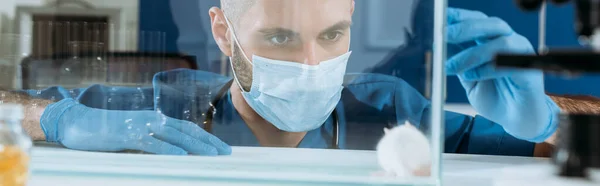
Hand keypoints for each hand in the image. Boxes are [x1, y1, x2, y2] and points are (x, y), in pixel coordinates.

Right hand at [40, 98, 230, 155]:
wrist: (78, 122)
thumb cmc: (107, 131)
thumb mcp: (135, 136)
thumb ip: (153, 142)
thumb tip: (174, 155)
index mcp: (156, 119)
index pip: (188, 128)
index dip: (206, 138)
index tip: (221, 147)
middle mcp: (153, 120)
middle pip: (187, 131)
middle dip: (209, 142)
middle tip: (226, 152)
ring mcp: (141, 126)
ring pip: (175, 136)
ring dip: (196, 146)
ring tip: (212, 155)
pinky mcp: (128, 135)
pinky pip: (152, 143)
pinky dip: (168, 149)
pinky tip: (180, 156)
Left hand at [446, 8, 560, 141]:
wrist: (516, 120)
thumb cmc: (495, 96)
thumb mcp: (468, 77)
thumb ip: (457, 61)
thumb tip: (437, 46)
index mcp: (494, 41)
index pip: (478, 21)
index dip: (460, 16)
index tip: (440, 17)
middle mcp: (510, 43)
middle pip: (491, 24)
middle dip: (465, 27)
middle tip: (443, 35)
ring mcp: (522, 55)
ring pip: (501, 42)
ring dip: (472, 54)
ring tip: (451, 67)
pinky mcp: (530, 72)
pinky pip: (509, 64)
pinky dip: (487, 69)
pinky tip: (471, 76)